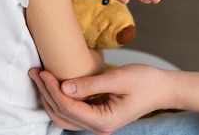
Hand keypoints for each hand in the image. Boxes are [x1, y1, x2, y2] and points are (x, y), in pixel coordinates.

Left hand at [28, 65, 166, 134]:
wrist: (162, 88)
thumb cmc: (146, 82)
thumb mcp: (118, 78)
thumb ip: (90, 84)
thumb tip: (65, 87)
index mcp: (104, 120)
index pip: (69, 108)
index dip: (53, 90)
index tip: (44, 73)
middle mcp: (98, 127)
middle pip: (62, 114)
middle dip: (46, 93)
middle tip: (36, 72)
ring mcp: (97, 123)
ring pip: (64, 116)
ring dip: (49, 97)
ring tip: (40, 77)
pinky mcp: (97, 115)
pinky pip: (72, 112)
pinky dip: (59, 100)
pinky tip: (54, 85)